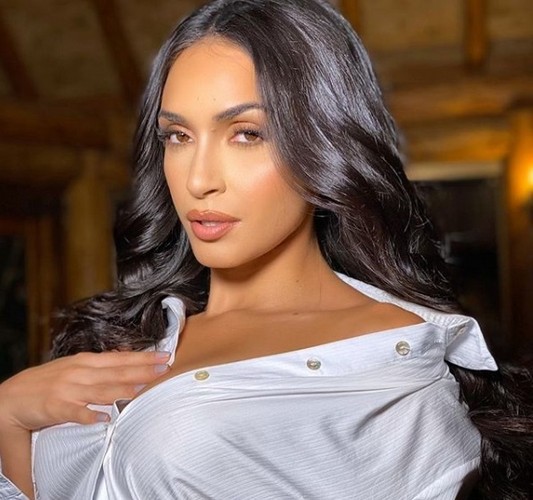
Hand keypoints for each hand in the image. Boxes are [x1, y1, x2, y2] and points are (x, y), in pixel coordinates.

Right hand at [0, 351, 170, 430]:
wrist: (12, 396)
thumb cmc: (48, 381)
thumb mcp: (76, 366)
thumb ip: (100, 364)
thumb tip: (124, 356)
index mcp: (86, 362)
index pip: (120, 358)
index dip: (143, 358)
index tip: (164, 356)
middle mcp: (80, 373)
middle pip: (117, 372)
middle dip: (143, 370)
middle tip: (164, 368)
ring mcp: (69, 390)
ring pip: (102, 390)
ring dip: (124, 390)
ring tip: (145, 390)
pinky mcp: (57, 407)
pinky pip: (77, 413)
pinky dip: (91, 415)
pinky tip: (106, 418)